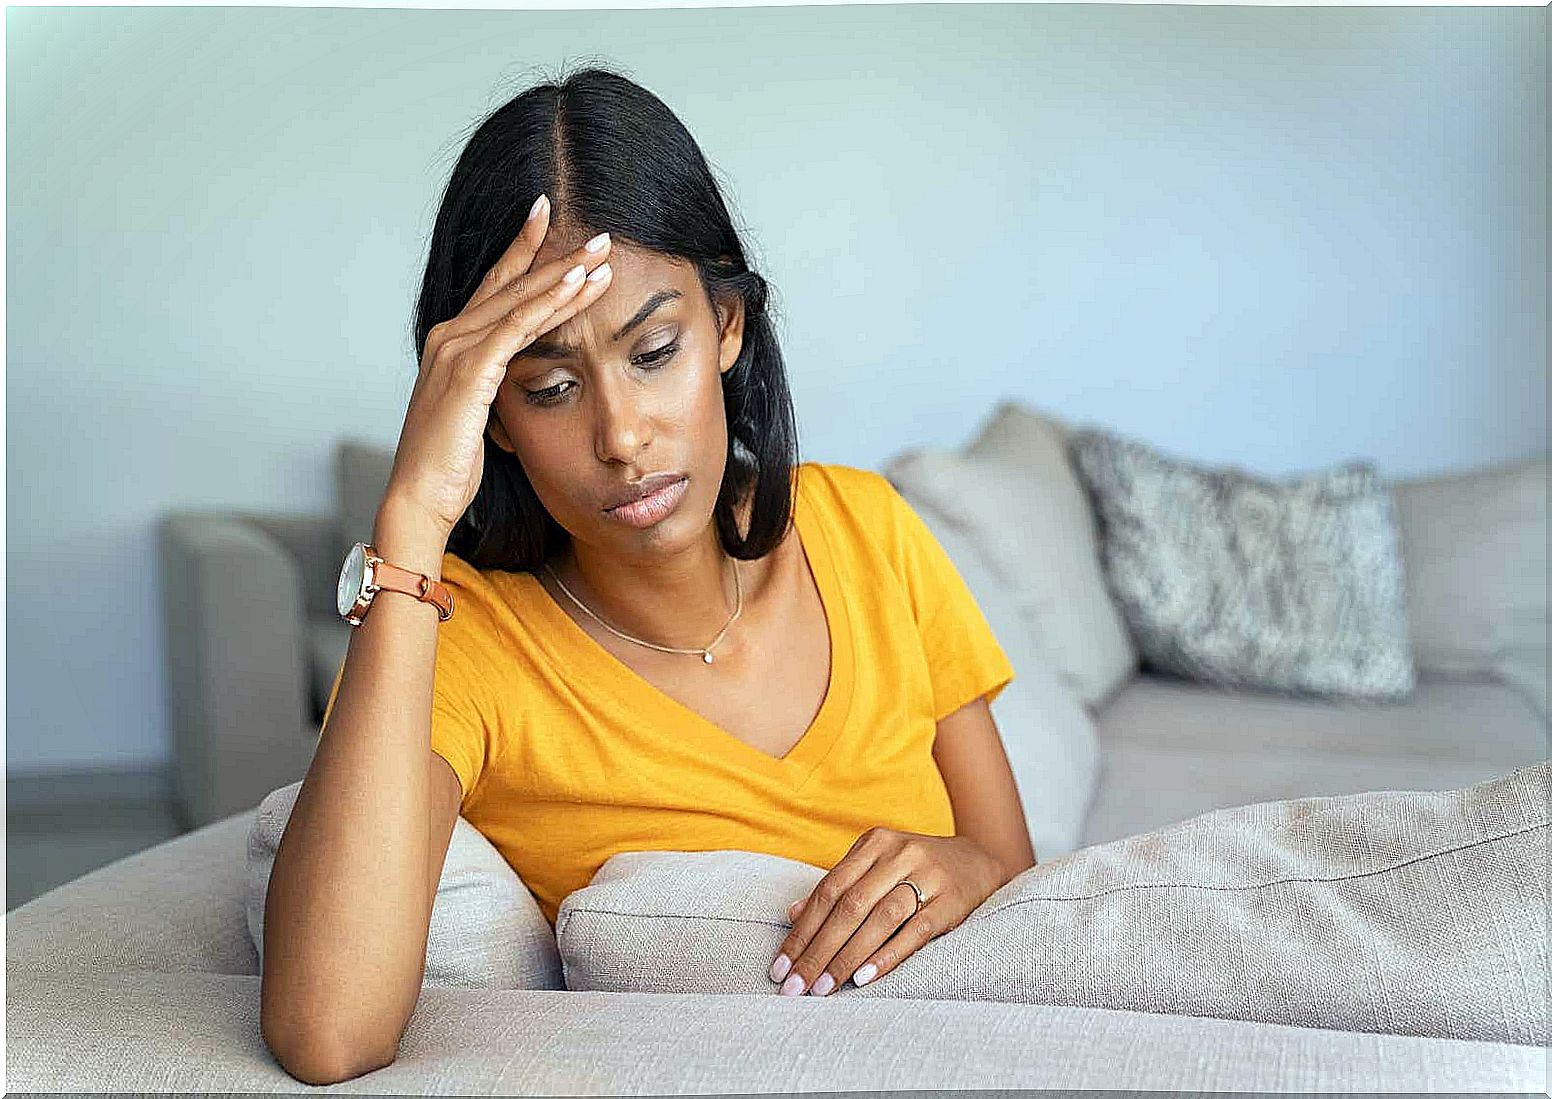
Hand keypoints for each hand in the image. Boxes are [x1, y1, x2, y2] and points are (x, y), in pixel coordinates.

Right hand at [381, 192, 614, 537]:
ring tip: (601, 251)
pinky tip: (577, 284)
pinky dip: (549, 303)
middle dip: (555, 252)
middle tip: (598, 233)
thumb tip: (518, 379)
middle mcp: (450, 336)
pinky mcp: (470, 371)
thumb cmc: (448, 464)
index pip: (495, 287)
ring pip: (520, 298)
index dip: (524, 252)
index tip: (550, 222)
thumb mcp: (476, 413)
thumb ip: (493, 385)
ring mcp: (456, 350)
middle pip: (511, 283)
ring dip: (564, 272)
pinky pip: (518, 327)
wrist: (419, 497)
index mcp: (452, 343)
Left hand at [768, 829, 1006, 995]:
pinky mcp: (951, 901)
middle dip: (817, 951)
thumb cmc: (914, 870)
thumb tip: (793, 913)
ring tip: (823, 988)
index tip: (780, 966)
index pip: (828, 890)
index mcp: (874, 843)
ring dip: (846, 958)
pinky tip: (864, 978)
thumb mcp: (876, 867)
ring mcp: (927, 876)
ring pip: (878, 919)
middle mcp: (899, 854)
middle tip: (795, 986)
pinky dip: (887, 956)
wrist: (977, 862)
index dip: (801, 931)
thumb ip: (839, 887)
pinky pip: (914, 932)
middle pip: (849, 906)